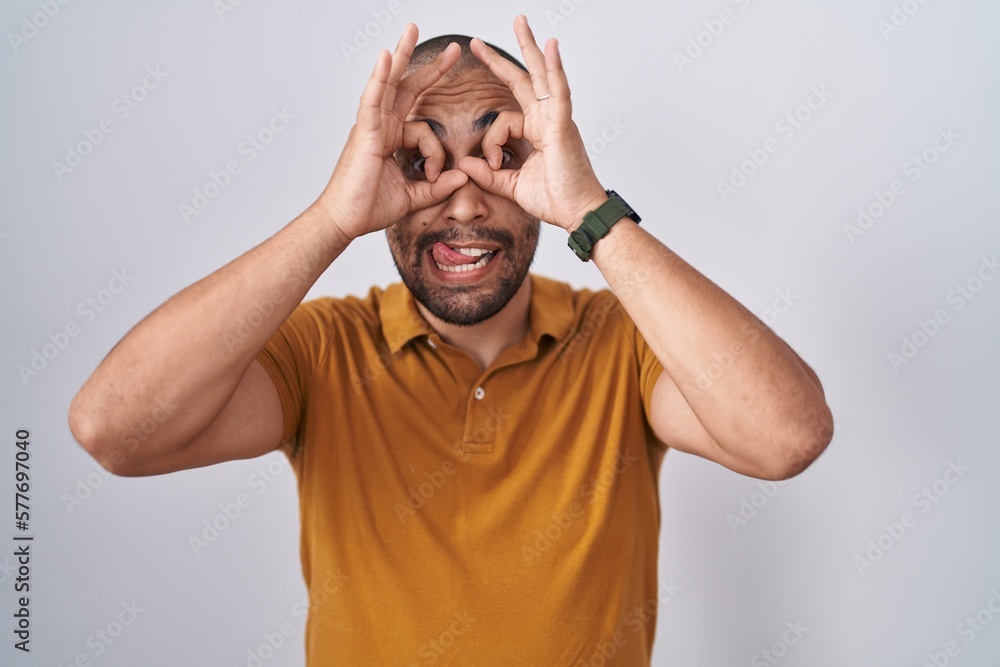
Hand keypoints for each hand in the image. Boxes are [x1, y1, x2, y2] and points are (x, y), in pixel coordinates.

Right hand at [314, 25, 468, 242]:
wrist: (346, 221)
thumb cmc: (369, 207)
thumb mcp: (414, 196)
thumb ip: (437, 186)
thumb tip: (462, 177)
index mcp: (391, 138)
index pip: (418, 110)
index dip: (435, 97)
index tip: (455, 100)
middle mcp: (381, 127)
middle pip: (404, 87)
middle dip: (427, 66)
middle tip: (451, 48)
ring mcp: (371, 127)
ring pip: (388, 84)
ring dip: (401, 56)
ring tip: (412, 31)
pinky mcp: (364, 133)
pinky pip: (372, 100)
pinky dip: (379, 78)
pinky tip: (386, 57)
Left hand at [457, 15, 607, 231]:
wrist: (577, 214)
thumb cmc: (555, 200)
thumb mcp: (512, 186)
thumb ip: (488, 174)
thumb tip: (463, 164)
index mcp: (536, 132)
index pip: (506, 111)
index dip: (491, 128)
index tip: (487, 153)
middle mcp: (546, 119)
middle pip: (525, 79)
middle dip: (504, 57)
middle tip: (481, 39)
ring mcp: (557, 119)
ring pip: (542, 76)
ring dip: (531, 48)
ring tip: (521, 23)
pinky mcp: (564, 125)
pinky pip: (559, 91)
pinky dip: (555, 69)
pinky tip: (550, 47)